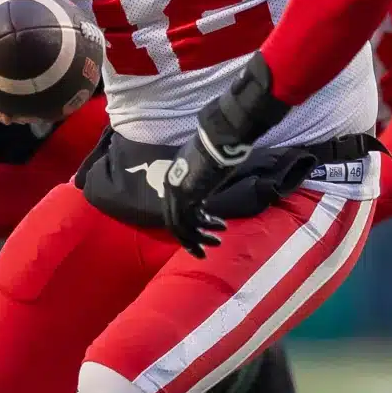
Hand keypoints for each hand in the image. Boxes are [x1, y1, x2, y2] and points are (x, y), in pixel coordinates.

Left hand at [162, 55, 287, 256]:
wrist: (220, 139)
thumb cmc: (218, 147)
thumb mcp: (206, 166)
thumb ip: (203, 179)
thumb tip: (207, 191)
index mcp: (172, 177)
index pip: (173, 209)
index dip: (186, 225)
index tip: (202, 234)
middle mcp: (170, 185)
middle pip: (174, 222)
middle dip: (189, 240)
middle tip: (202, 253)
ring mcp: (176, 192)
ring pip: (182, 226)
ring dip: (199, 238)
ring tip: (217, 242)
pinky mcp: (186, 196)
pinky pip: (191, 223)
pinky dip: (204, 230)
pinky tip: (222, 228)